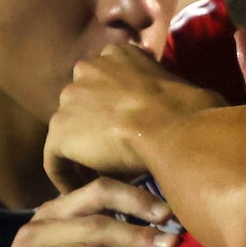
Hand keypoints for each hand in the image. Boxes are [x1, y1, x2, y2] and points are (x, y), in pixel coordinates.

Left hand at [45, 44, 224, 193]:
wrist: (176, 129)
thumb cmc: (190, 111)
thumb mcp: (177, 86)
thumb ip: (161, 91)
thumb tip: (176, 105)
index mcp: (117, 53)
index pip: (104, 81)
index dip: (111, 108)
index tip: (121, 131)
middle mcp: (88, 68)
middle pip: (81, 103)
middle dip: (92, 127)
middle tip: (108, 156)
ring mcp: (70, 99)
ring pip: (68, 130)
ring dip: (81, 152)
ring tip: (96, 177)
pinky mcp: (61, 131)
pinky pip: (55, 159)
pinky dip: (66, 176)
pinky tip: (81, 192)